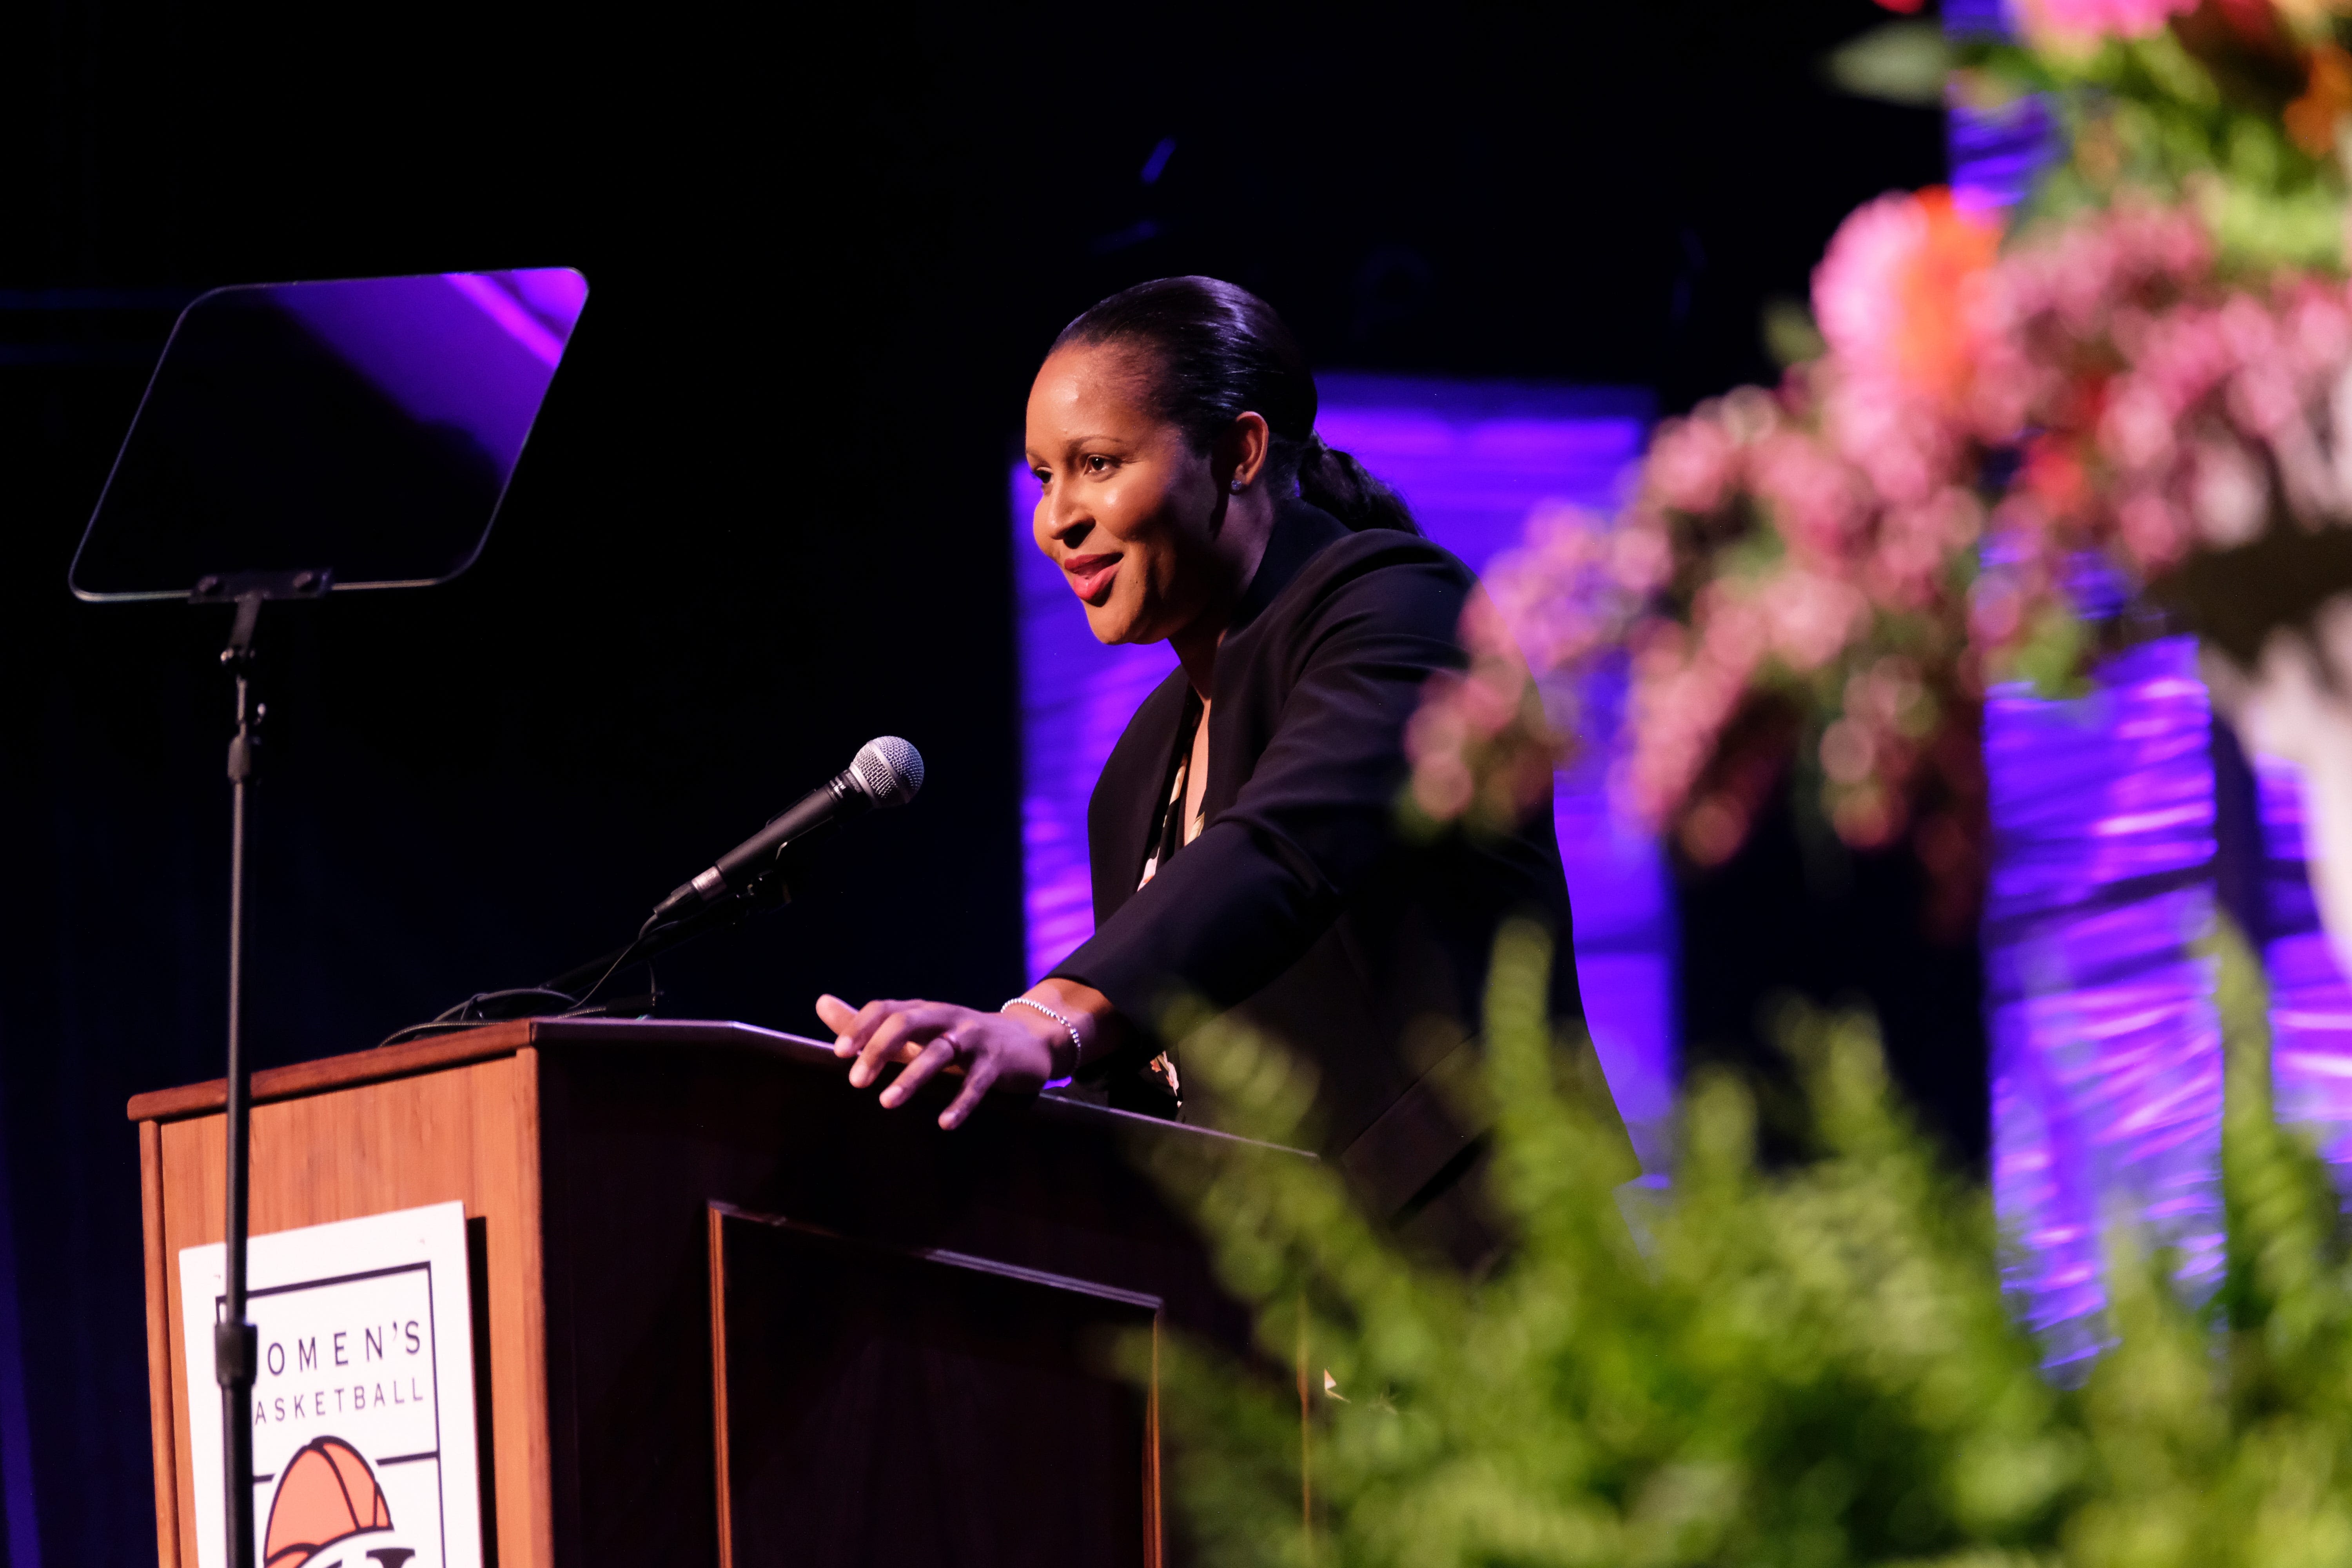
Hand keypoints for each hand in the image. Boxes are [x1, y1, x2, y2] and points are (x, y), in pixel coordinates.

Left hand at [814, 993, 1064, 1128]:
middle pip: (909, 1021)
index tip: (839, 1053)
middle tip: (856, 1081)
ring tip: (887, 1102)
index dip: (861, 1026)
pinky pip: (977, 1081)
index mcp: (923, 1011)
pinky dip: (961, 1101)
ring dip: (912, 1077)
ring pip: (940, 1051)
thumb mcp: (915, 1031)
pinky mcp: (997, 1063)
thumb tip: (821, 1003)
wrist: (1027, 1042)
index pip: (886, 1008)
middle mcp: (946, 1017)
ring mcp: (973, 1038)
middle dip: (880, 1048)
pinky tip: (944, 1123)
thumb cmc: (958, 1040)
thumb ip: (869, 1023)